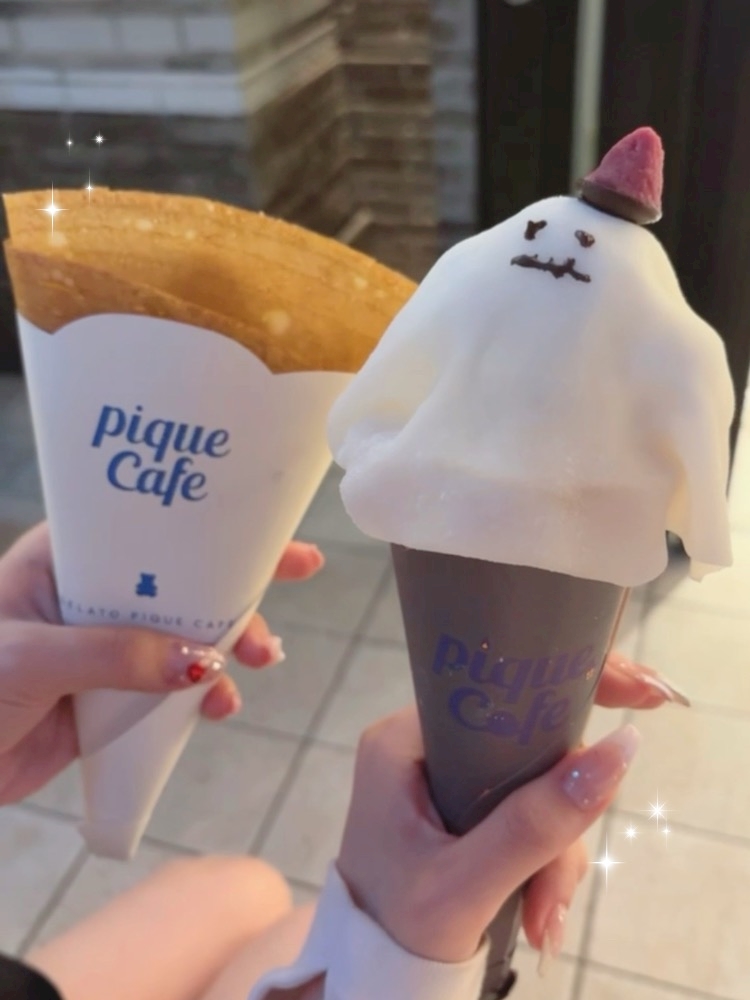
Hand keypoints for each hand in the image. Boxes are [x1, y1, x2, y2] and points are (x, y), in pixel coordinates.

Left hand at [0, 522, 323, 802]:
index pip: (154, 532)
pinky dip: (201, 698)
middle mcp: (95, 596)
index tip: (277, 540)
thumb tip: (203, 663)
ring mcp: (108, 647)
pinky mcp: (112, 695)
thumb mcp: (34, 656)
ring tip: (256, 668)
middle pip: (184, 585)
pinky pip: (171, 690)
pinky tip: (218, 709)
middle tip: (278, 615)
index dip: (216, 532)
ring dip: (228, 652)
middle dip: (236, 600)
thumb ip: (116, 655)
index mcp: (70, 560)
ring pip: (187, 639)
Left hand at [338, 648, 684, 966]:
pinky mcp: (460, 810)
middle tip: (566, 874)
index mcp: (405, 739)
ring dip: (552, 854)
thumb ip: (536, 824)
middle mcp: (422, 745)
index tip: (636, 694)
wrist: (369, 978)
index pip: (494, 682)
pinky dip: (539, 863)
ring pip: (532, 786)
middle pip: (525, 741)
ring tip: (543, 919)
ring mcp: (442, 778)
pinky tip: (537, 913)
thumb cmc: (397, 928)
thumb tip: (621, 749)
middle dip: (558, 814)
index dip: (564, 683)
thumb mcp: (466, 884)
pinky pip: (522, 816)